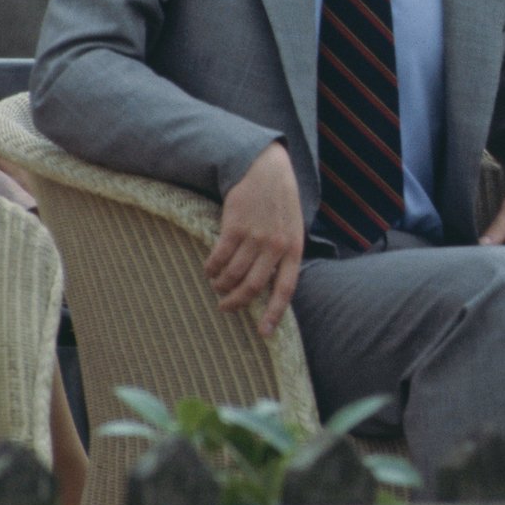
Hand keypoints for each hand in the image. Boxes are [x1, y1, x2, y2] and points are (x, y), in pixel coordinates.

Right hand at [205, 142, 301, 336]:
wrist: (266, 171)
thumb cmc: (280, 204)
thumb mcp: (292, 229)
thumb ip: (284, 256)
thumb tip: (271, 286)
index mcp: (294, 249)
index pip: (285, 289)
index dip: (274, 313)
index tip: (264, 333)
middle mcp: (276, 246)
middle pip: (253, 287)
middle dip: (236, 302)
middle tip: (225, 307)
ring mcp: (255, 236)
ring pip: (232, 274)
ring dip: (221, 285)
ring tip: (217, 285)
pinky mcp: (234, 227)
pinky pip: (218, 258)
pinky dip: (211, 268)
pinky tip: (209, 269)